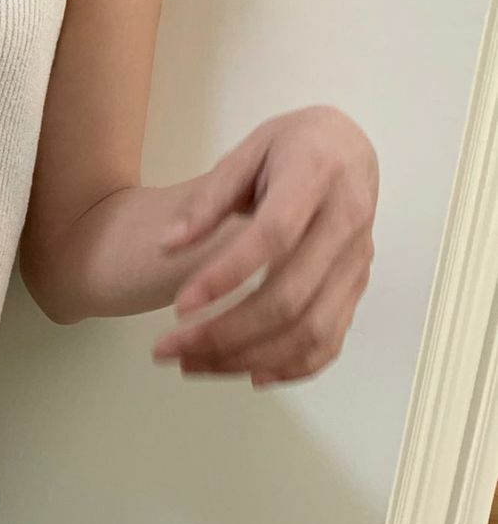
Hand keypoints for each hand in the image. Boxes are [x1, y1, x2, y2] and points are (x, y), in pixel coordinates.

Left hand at [151, 105, 377, 383]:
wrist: (347, 149)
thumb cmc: (291, 148)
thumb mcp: (247, 152)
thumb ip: (208, 198)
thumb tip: (168, 245)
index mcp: (317, 177)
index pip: (272, 237)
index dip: (224, 276)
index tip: (178, 307)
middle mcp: (347, 222)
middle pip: (289, 297)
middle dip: (223, 334)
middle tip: (167, 349)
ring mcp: (357, 261)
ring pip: (309, 329)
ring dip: (248, 358)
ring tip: (192, 364)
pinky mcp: (357, 287)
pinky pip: (332, 340)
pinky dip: (293, 367)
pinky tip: (249, 375)